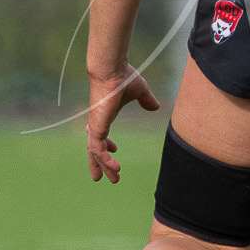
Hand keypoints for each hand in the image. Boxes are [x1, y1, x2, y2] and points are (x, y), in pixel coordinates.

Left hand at [86, 65, 160, 182]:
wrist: (111, 70)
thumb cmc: (123, 77)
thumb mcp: (140, 91)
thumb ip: (146, 100)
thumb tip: (156, 107)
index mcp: (103, 115)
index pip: (99, 134)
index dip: (104, 145)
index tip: (114, 149)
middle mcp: (97, 122)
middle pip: (93, 148)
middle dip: (98, 163)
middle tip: (100, 178)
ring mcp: (96, 126)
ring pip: (95, 152)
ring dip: (103, 166)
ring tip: (113, 179)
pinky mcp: (97, 128)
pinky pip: (98, 150)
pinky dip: (105, 160)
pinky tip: (114, 168)